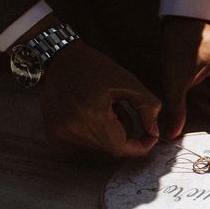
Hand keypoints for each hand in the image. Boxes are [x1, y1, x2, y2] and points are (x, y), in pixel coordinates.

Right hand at [41, 41, 161, 156]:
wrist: (58, 60)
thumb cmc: (95, 67)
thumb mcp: (128, 82)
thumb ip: (147, 107)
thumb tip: (155, 133)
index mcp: (91, 114)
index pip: (121, 147)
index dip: (140, 146)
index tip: (151, 137)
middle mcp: (73, 129)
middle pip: (111, 148)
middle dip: (125, 134)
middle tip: (124, 111)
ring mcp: (60, 135)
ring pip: (99, 147)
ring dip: (110, 134)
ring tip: (107, 109)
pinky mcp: (54, 136)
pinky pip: (84, 145)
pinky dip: (95, 134)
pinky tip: (92, 114)